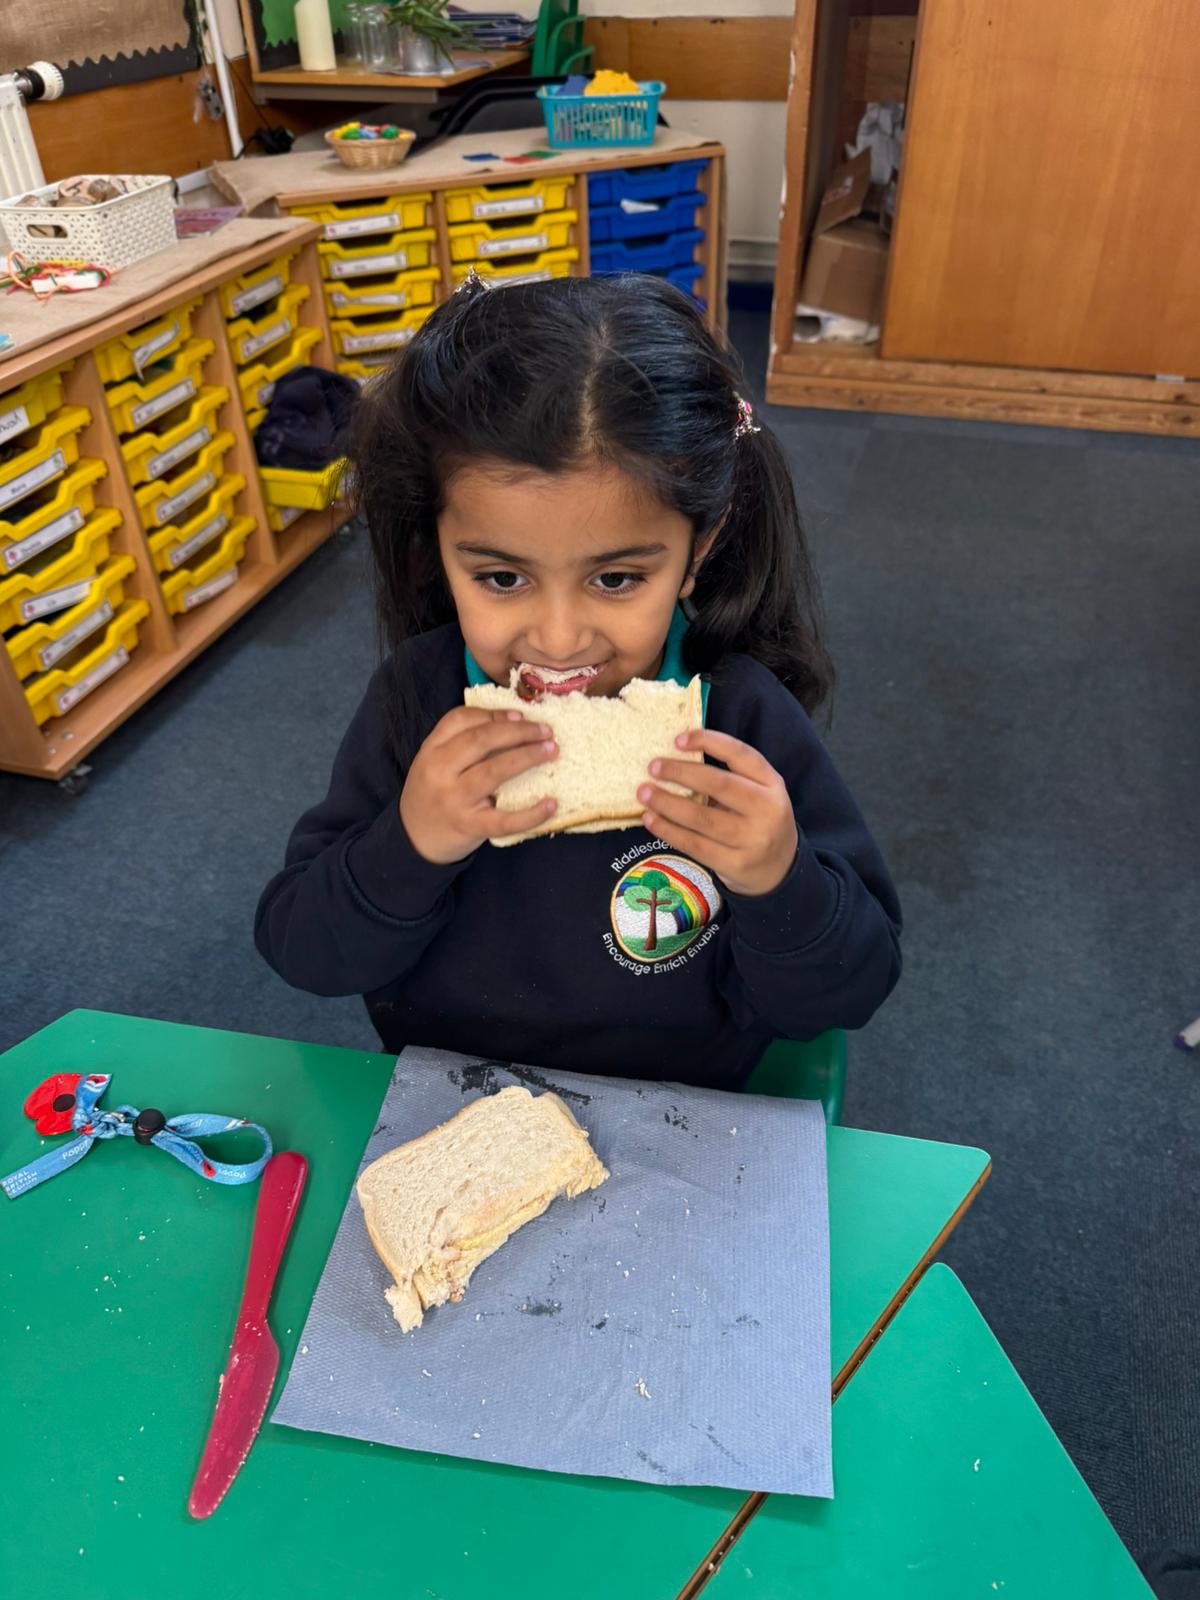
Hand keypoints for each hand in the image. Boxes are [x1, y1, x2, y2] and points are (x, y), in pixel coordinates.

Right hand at [400, 706, 556, 863]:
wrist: (415, 839)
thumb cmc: (434, 795)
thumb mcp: (435, 763)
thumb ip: (461, 743)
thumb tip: (514, 722)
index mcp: (431, 750)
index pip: (460, 720)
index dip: (494, 714)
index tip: (521, 714)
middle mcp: (439, 771)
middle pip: (481, 740)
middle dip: (518, 731)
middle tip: (545, 731)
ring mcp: (454, 800)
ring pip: (493, 771)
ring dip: (527, 757)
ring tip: (551, 751)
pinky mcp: (469, 826)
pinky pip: (504, 820)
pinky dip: (531, 813)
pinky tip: (551, 803)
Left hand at [637, 729, 797, 897]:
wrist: (780, 868)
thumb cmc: (757, 819)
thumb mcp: (759, 792)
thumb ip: (730, 775)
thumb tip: (677, 756)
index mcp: (772, 783)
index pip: (741, 754)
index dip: (709, 742)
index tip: (678, 739)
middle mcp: (767, 809)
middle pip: (719, 785)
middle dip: (681, 773)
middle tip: (653, 767)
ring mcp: (752, 839)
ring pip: (702, 818)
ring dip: (667, 803)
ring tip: (644, 793)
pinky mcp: (735, 864)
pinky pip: (694, 844)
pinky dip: (668, 830)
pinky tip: (651, 819)